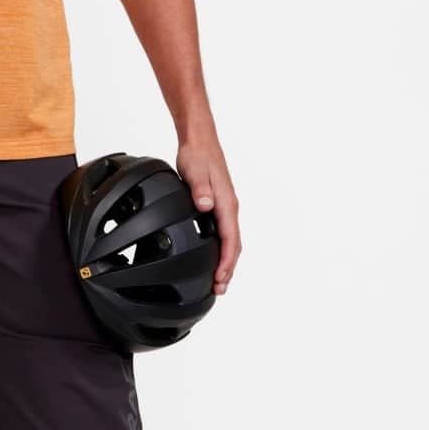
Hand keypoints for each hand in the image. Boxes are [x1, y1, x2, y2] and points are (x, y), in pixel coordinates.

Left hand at [175, 137, 240, 294]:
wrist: (200, 140)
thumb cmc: (198, 155)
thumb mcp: (195, 171)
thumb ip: (200, 189)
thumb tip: (206, 205)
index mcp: (226, 203)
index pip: (230, 239)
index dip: (226, 261)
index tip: (221, 277)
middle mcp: (230, 207)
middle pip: (234, 245)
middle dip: (228, 269)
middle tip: (219, 289)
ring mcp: (226, 207)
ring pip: (230, 241)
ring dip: (226, 261)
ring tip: (218, 281)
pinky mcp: (219, 205)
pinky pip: (225, 233)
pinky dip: (222, 249)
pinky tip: (212, 257)